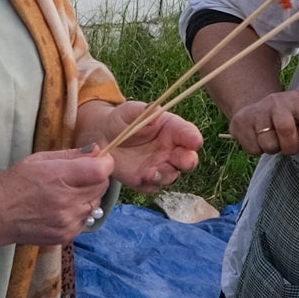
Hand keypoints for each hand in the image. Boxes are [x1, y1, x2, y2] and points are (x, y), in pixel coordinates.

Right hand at [0, 149, 116, 246]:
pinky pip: (86, 220)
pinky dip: (80, 212)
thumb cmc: (14, 183)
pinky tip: (62, 208)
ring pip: (95, 204)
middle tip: (78, 177)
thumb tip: (97, 151)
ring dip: (88, 197)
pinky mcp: (67, 236)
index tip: (97, 160)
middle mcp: (66, 202)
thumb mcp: (38, 159)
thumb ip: (71, 155)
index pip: (101, 170)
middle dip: (96, 178)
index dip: (104, 162)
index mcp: (58, 177)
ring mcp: (67, 222)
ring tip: (66, 194)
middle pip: (102, 186)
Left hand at [76, 102, 204, 190]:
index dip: (193, 137)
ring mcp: (159, 166)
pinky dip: (149, 184)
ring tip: (152, 172)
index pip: (188, 133)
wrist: (103, 137)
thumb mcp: (130, 111)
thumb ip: (143, 111)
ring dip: (165, 175)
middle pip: (187, 158)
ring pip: (171, 175)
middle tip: (185, 161)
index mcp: (171, 129)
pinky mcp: (145, 180)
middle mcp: (170, 149)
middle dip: (188, 160)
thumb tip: (156, 112)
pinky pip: (152, 186)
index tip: (195, 141)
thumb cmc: (121, 120)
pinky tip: (142, 178)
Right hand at [228, 90, 298, 155]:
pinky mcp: (239, 123)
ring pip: (269, 144)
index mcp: (295, 100)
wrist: (252, 107)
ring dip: (274, 149)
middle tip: (290, 148)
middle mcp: (275, 102)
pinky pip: (254, 149)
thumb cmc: (284, 117)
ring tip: (272, 139)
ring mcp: (255, 112)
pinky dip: (258, 149)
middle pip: (286, 130)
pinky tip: (258, 139)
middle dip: (291, 146)